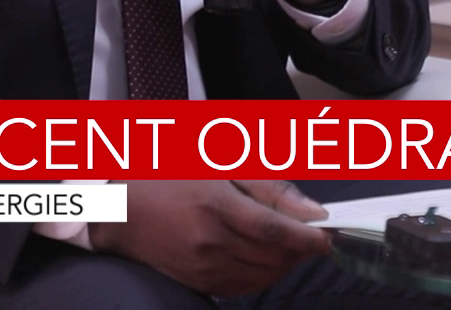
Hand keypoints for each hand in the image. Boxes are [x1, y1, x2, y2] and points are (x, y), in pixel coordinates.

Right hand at [88, 180, 330, 294]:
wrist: (119, 209)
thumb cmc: (169, 175)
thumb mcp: (219, 164)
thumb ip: (268, 187)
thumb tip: (310, 211)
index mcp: (215, 205)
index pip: (274, 230)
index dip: (308, 237)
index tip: (331, 235)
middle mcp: (210, 242)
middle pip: (273, 257)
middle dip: (301, 249)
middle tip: (313, 234)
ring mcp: (203, 267)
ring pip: (264, 275)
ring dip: (286, 263)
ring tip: (292, 244)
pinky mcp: (199, 283)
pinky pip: (245, 286)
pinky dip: (265, 274)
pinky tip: (268, 258)